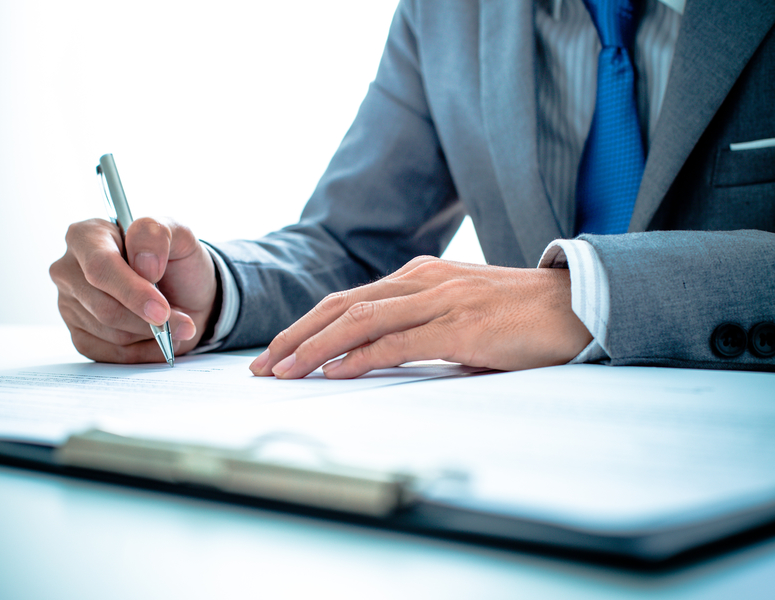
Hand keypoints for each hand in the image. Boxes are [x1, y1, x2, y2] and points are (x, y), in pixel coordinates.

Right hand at [50, 217, 216, 362]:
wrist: (185, 291)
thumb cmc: (176, 260)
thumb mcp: (178, 233)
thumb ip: (157, 234)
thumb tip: (143, 264)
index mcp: (87, 236)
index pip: (100, 267)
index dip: (132, 292)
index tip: (161, 310)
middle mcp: (69, 270)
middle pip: (104, 307)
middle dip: (149, 319)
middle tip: (183, 324)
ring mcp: (70, 305)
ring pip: (111, 333)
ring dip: (151, 335)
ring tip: (174, 324)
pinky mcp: (79, 335)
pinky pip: (110, 354)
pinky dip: (143, 351)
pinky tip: (158, 338)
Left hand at [249, 256, 592, 378]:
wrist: (576, 304)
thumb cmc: (519, 314)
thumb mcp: (459, 312)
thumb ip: (419, 328)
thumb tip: (376, 359)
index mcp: (419, 275)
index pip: (347, 299)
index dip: (306, 325)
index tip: (279, 351)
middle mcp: (421, 280)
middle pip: (340, 305)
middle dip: (295, 336)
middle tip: (263, 364)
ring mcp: (440, 299)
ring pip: (359, 320)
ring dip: (315, 348)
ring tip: (283, 372)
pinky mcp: (460, 326)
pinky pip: (398, 342)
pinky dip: (360, 357)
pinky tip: (334, 372)